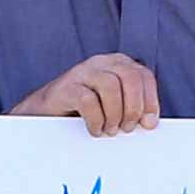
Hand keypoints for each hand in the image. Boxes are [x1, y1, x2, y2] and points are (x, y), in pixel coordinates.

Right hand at [11, 53, 160, 135]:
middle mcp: (101, 63)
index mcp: (117, 64)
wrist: (44, 113)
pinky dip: (96, 119)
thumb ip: (131, 108)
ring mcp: (82, 72)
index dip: (151, 100)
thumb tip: (149, 122)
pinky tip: (95, 129)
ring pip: (110, 86)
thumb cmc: (82, 111)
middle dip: (134, 107)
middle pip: (130, 77)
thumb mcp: (112, 106)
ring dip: (115, 114)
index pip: (143, 75)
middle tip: (128, 128)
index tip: (149, 123)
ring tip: (110, 130)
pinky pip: (88, 100)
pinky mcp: (66, 87)